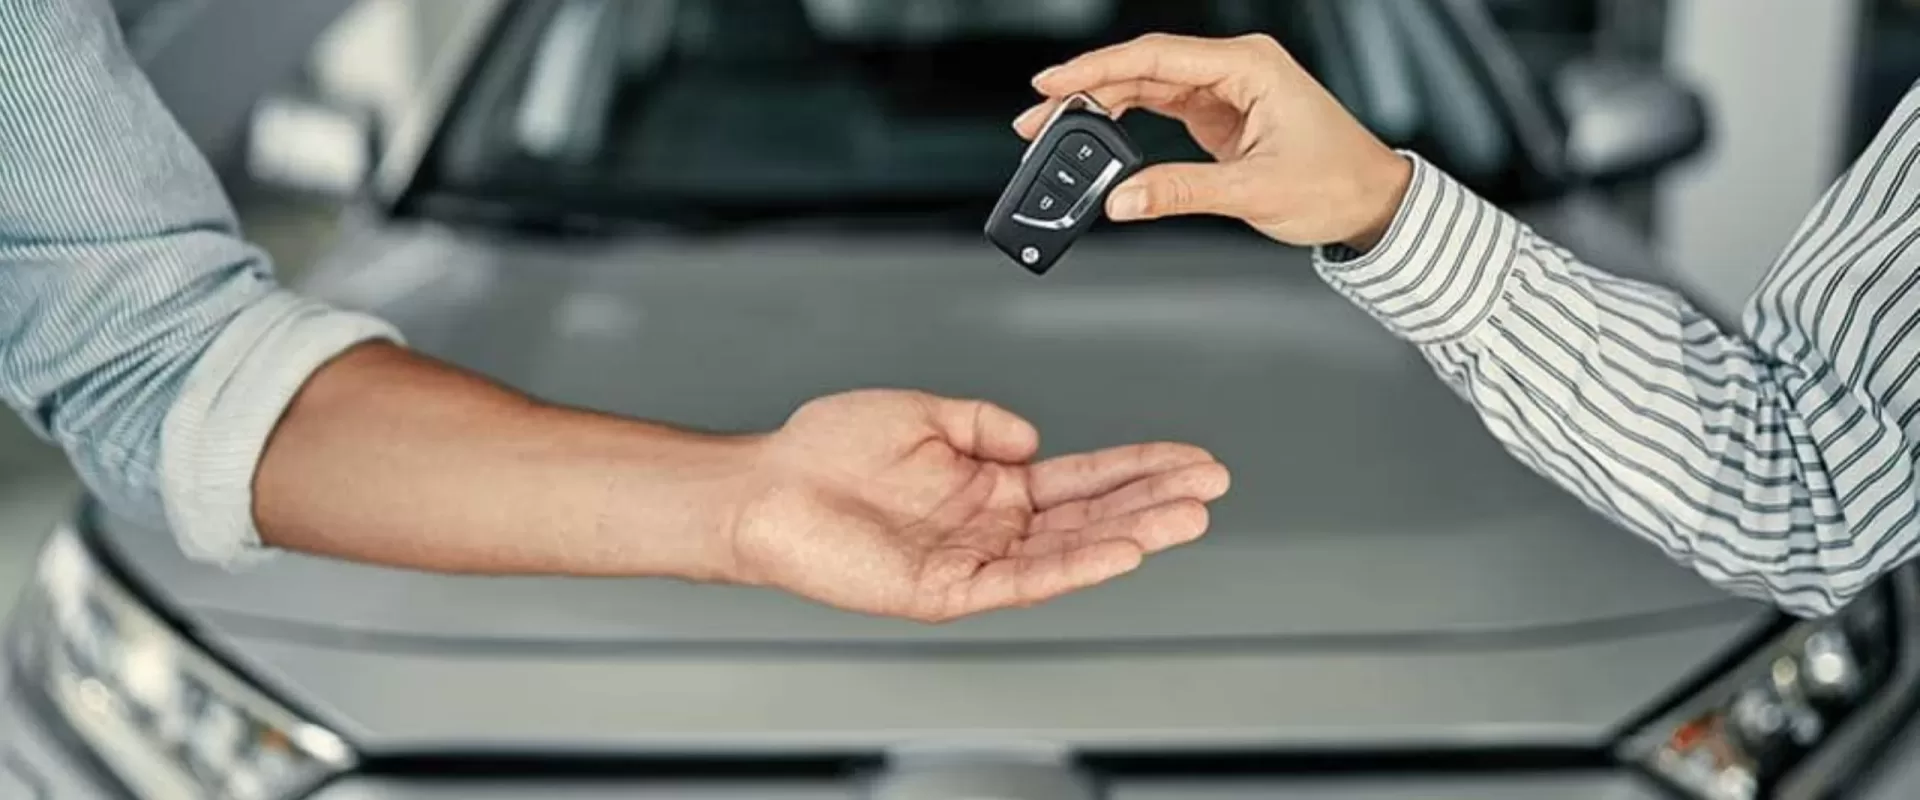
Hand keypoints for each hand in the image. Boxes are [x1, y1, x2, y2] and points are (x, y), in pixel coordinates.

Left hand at [728, 390, 1228, 621]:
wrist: (763, 488)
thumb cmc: (825, 453)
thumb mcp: (920, 410)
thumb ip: (982, 421)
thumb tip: (1033, 437)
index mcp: (989, 483)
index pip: (1081, 478)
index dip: (1137, 467)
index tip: (1190, 459)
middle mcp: (989, 525)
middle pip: (1090, 516)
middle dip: (1154, 500)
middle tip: (1213, 487)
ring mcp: (972, 559)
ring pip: (1068, 550)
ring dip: (1131, 534)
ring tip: (1187, 517)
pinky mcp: (946, 589)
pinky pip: (1022, 580)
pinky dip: (1073, 566)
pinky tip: (1118, 550)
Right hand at [1013, 32, 1413, 250]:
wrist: (1372, 202)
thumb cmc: (1337, 183)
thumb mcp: (1254, 191)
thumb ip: (1181, 192)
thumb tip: (1122, 199)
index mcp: (1250, 65)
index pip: (1157, 56)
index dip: (1097, 70)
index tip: (1054, 85)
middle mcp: (1236, 68)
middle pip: (1143, 67)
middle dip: (1087, 91)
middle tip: (1039, 118)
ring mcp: (1226, 89)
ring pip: (1147, 86)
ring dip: (1101, 105)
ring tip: (1055, 128)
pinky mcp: (1220, 114)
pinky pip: (1161, 107)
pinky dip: (1126, 120)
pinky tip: (1097, 133)